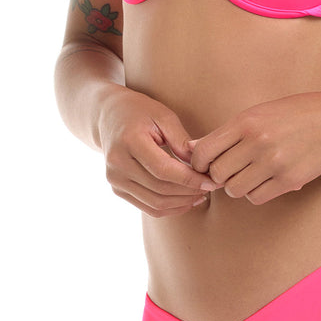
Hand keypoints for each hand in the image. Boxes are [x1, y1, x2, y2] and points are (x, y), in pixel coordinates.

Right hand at [97, 88, 220, 216]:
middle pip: (160, 189)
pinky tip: (187, 200)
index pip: (164, 170)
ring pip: (155, 203)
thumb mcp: (163, 116)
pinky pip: (147, 207)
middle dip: (190, 192)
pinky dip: (170, 208)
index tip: (212, 181)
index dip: (191, 180)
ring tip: (202, 194)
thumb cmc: (140, 111)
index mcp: (129, 141)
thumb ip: (182, 140)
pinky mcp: (117, 189)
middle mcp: (117, 164)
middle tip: (212, 187)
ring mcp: (115, 179)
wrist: (108, 115)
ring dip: (182, 203)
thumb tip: (200, 166)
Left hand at [188, 92, 320, 205]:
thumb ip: (226, 133)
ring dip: (237, 186)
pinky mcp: (289, 180)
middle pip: (216, 174)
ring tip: (248, 174)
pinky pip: (256, 197)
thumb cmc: (293, 114)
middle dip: (218, 175)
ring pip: (235, 190)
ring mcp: (274, 163)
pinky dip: (255, 193)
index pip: (203, 151)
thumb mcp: (258, 113)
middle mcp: (258, 142)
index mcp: (246, 122)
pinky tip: (264, 180)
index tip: (205, 163)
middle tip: (229, 170)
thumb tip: (191, 150)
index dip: (198, 162)